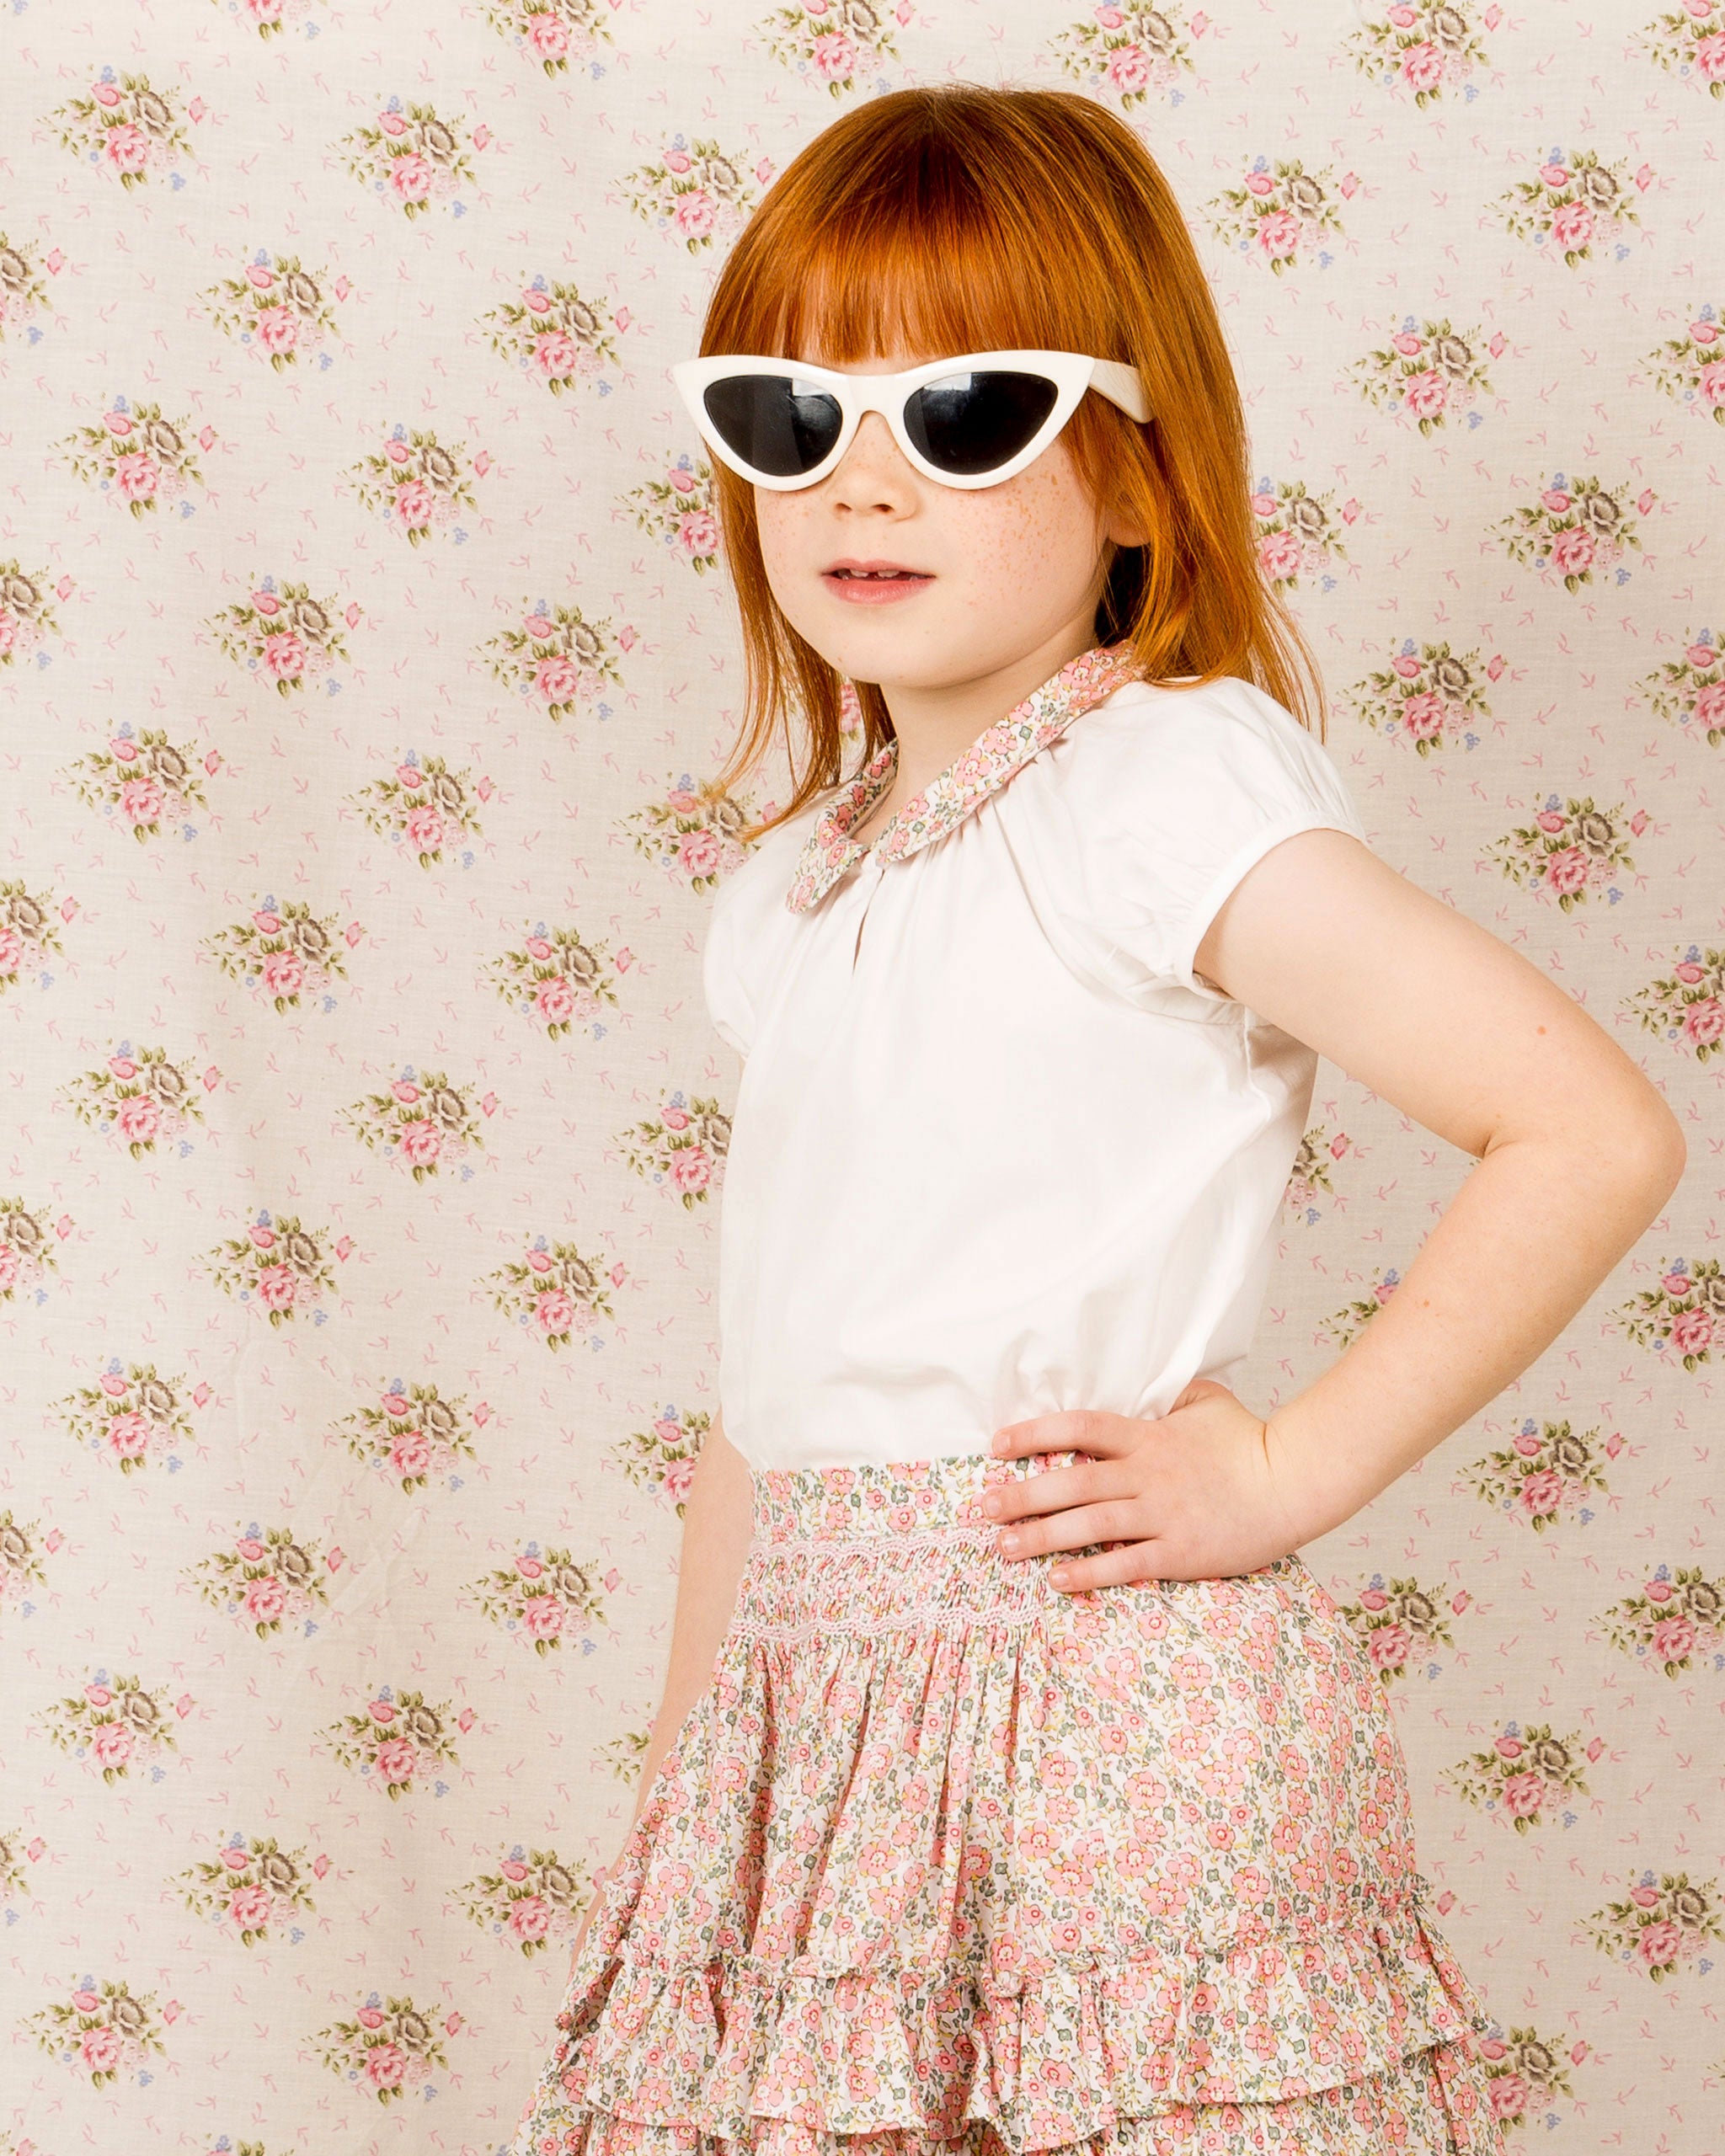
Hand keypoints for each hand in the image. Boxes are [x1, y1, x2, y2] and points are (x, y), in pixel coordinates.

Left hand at [981, 1380, 1333, 1590]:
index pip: (1079, 1428)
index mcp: (1148, 1436)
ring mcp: (1162, 1514)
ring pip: (1088, 1525)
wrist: (1294, 1482)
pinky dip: (1088, 1574)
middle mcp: (1146, 1474)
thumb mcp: (1206, 1402)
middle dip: (1020, 1495)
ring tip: (1004, 1548)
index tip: (996, 1444)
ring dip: (1040, 1537)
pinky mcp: (1179, 1551)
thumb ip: (1170, 1394)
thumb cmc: (1250, 1440)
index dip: (1034, 1433)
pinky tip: (1056, 1581)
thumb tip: (1149, 1383)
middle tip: (982, 1509)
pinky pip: (1125, 1564)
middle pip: (1071, 1483)